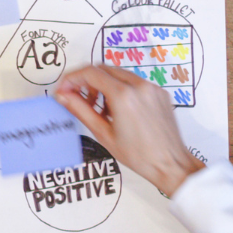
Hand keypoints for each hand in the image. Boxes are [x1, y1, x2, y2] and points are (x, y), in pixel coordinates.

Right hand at [54, 65, 203, 194]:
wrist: (169, 163)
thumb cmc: (138, 155)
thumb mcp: (103, 133)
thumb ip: (81, 110)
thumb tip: (63, 96)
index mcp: (123, 96)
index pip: (90, 73)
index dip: (72, 78)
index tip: (64, 89)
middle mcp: (139, 86)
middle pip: (103, 69)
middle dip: (86, 81)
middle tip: (77, 98)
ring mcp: (151, 87)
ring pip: (119, 74)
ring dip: (103, 85)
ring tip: (99, 109)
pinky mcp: (159, 92)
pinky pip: (134, 82)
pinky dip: (121, 89)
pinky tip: (117, 110)